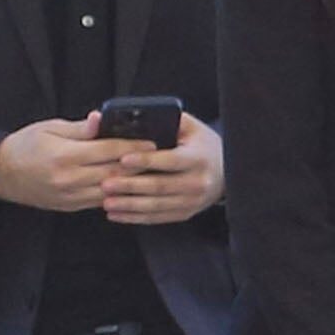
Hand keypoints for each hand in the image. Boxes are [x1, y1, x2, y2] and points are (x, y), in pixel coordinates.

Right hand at [0, 114, 155, 212]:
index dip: (132, 145)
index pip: (108, 150)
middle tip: (161, 156)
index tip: (153, 140)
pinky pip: (100, 201)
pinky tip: (130, 185)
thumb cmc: (25, 145)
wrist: (0, 174)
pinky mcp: (70, 207)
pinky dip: (117, 193)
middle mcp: (70, 180)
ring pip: (111, 190)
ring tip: (152, 171)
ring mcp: (71, 197)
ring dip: (132, 182)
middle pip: (114, 172)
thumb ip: (79, 129)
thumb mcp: (49, 128)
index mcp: (65, 156)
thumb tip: (100, 118)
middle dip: (139, 164)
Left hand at [101, 112, 222, 224]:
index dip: (146, 161)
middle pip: (160, 186)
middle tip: (106, 184)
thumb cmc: (202, 145)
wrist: (228, 171)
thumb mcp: (192, 128)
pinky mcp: (186, 213)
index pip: (170, 160)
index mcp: (198, 158)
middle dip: (130, 186)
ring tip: (107, 202)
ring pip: (157, 206)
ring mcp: (192, 201)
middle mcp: (197, 182)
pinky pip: (158, 218)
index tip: (123, 159)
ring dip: (129, 205)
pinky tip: (117, 215)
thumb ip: (169, 121)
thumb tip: (137, 116)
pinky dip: (135, 218)